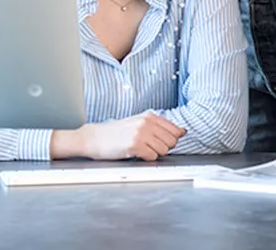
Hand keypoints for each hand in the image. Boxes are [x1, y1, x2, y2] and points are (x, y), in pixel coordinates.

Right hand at [59, 113, 185, 160]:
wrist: (93, 138)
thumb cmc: (115, 132)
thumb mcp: (139, 123)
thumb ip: (160, 126)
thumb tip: (182, 132)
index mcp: (150, 117)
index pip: (175, 130)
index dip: (172, 140)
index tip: (164, 143)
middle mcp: (147, 123)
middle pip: (172, 141)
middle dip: (164, 147)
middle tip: (150, 147)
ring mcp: (141, 134)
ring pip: (164, 150)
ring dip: (154, 153)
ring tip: (142, 150)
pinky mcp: (134, 146)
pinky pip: (152, 157)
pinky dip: (147, 158)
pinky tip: (137, 154)